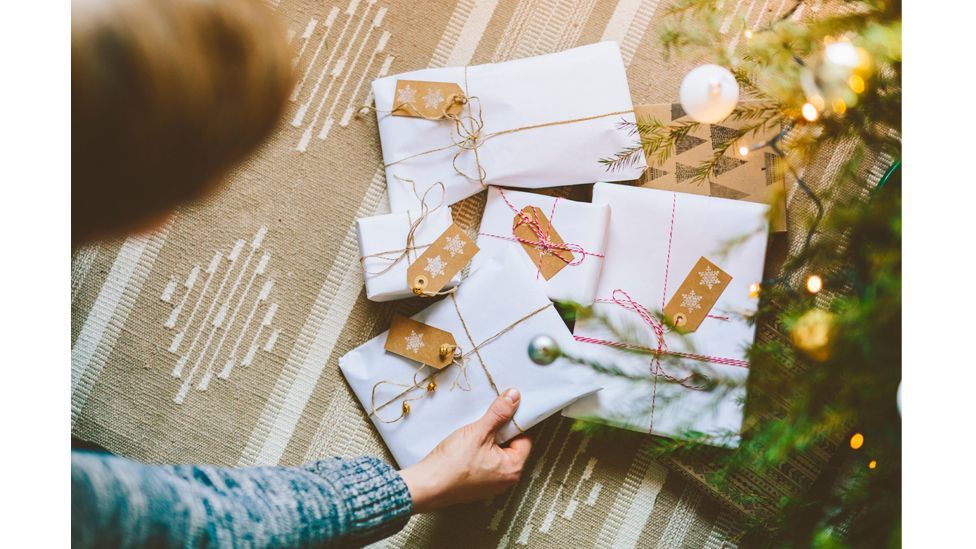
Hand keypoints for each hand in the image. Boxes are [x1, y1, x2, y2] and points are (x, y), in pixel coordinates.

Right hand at [398, 388, 532, 512]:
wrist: (427, 485)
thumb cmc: (454, 462)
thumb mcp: (479, 432)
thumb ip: (499, 413)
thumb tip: (514, 396)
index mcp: (513, 468)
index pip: (525, 439)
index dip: (515, 422)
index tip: (505, 410)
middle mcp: (506, 480)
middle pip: (511, 447)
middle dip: (499, 432)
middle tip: (486, 420)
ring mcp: (491, 485)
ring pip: (496, 455)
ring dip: (487, 442)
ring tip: (474, 432)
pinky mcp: (476, 486)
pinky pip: (484, 464)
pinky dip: (478, 453)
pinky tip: (466, 446)